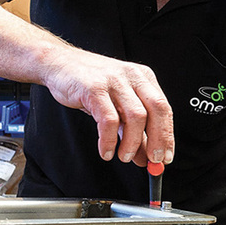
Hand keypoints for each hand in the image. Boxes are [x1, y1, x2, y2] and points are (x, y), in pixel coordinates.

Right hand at [43, 49, 173, 164]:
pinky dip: (109, 140)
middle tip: (153, 161)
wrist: (58, 63)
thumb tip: (144, 157)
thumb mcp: (116, 106)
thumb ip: (131, 131)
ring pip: (136, 116)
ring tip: (125, 157)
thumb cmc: (89, 84)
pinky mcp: (94, 88)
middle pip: (157, 109)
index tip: (165, 157)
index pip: (164, 108)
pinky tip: (106, 151)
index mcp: (143, 78)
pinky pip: (109, 120)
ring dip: (133, 143)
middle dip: (159, 139)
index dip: (167, 136)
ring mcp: (114, 81)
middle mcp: (132, 76)